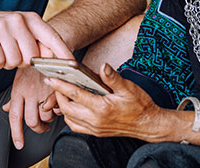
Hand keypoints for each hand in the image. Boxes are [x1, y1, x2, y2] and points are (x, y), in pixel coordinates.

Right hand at [0, 11, 72, 69]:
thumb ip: (38, 44)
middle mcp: (18, 19)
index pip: (52, 38)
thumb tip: (57, 61)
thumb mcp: (22, 33)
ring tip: (2, 51)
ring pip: (14, 61)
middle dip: (22, 62)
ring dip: (8, 63)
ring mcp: (2, 25)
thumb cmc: (2, 33)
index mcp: (31, 19)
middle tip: (13, 54)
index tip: (73, 66)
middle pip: (31, 56)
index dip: (63, 53)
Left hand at [3, 65, 59, 149]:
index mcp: (17, 91)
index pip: (14, 116)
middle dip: (38, 129)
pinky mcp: (56, 88)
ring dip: (49, 118)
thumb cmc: (33, 64)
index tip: (19, 144)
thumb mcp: (19, 79)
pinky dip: (59, 110)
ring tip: (50, 112)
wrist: (48, 47)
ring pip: (45, 116)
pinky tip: (58, 105)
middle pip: (31, 121)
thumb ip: (14, 97)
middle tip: (42, 127)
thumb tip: (5, 109)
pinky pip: (57, 108)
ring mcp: (42, 90)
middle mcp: (29, 92)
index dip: (16, 133)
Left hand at [47, 63, 164, 140]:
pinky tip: (71, 107)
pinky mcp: (96, 132)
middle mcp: (96, 120)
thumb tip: (103, 66)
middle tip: (54, 82)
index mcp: (102, 108)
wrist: (148, 124)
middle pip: (67, 108)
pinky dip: (69, 116)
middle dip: (58, 95)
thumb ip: (113, 77)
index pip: (75, 95)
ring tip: (61, 93)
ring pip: (69, 118)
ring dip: (62, 106)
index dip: (61, 86)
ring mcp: (95, 128)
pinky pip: (75, 126)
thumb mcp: (129, 88)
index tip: (51, 78)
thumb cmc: (140, 105)